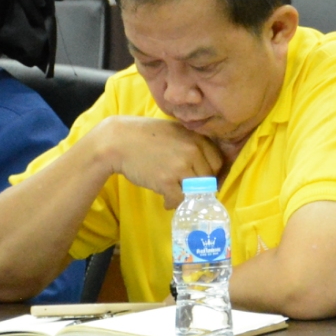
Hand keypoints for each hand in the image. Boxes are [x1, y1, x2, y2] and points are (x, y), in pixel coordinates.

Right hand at [88, 117, 222, 204]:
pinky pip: (180, 199)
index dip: (211, 174)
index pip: (217, 163)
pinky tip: (166, 201)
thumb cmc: (146, 136)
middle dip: (200, 187)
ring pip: (196, 190)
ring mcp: (180, 166)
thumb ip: (192, 144)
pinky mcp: (166, 180)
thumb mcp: (176, 131)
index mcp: (197, 139)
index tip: (202, 181)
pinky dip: (174, 204)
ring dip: (187, 197)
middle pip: (208, 178)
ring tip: (177, 197)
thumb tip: (206, 165)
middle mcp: (193, 151)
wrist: (118, 140)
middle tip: (189, 192)